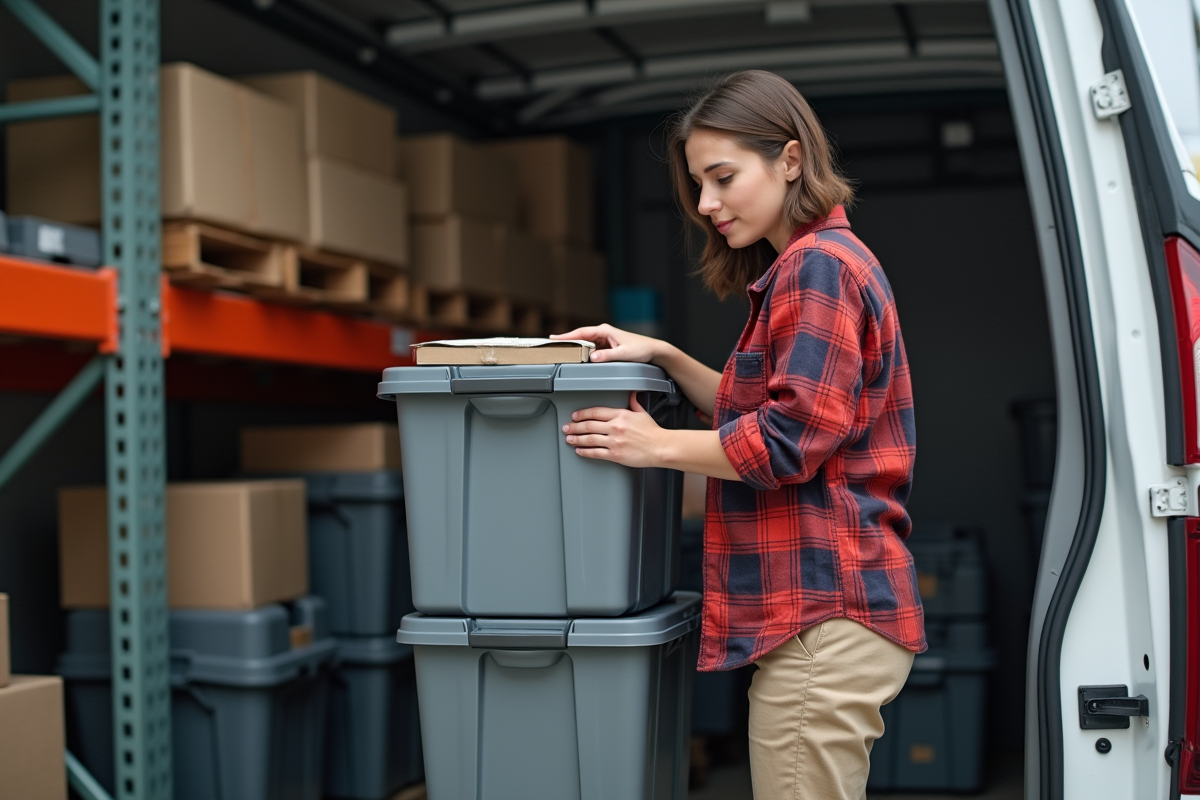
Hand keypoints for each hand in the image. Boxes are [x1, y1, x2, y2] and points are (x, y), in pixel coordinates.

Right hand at [550, 323, 667, 364]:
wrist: (653, 350)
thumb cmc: (641, 349)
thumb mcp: (623, 354)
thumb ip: (607, 356)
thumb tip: (592, 357)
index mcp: (605, 330)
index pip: (581, 332)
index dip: (566, 336)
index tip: (553, 338)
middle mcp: (603, 333)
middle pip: (580, 337)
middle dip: (567, 341)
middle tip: (552, 347)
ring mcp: (605, 339)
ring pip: (585, 343)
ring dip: (575, 348)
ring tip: (562, 353)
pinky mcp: (607, 346)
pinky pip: (592, 348)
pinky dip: (584, 352)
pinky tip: (579, 358)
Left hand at [562, 392, 665, 467]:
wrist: (661, 447)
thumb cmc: (653, 432)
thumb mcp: (642, 413)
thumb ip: (633, 403)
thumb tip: (631, 394)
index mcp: (621, 415)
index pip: (595, 412)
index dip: (582, 414)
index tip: (575, 416)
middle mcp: (615, 427)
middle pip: (589, 425)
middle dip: (574, 427)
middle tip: (566, 428)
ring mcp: (615, 441)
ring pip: (590, 439)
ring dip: (576, 439)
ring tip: (569, 439)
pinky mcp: (616, 455)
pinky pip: (596, 453)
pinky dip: (585, 452)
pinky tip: (579, 451)